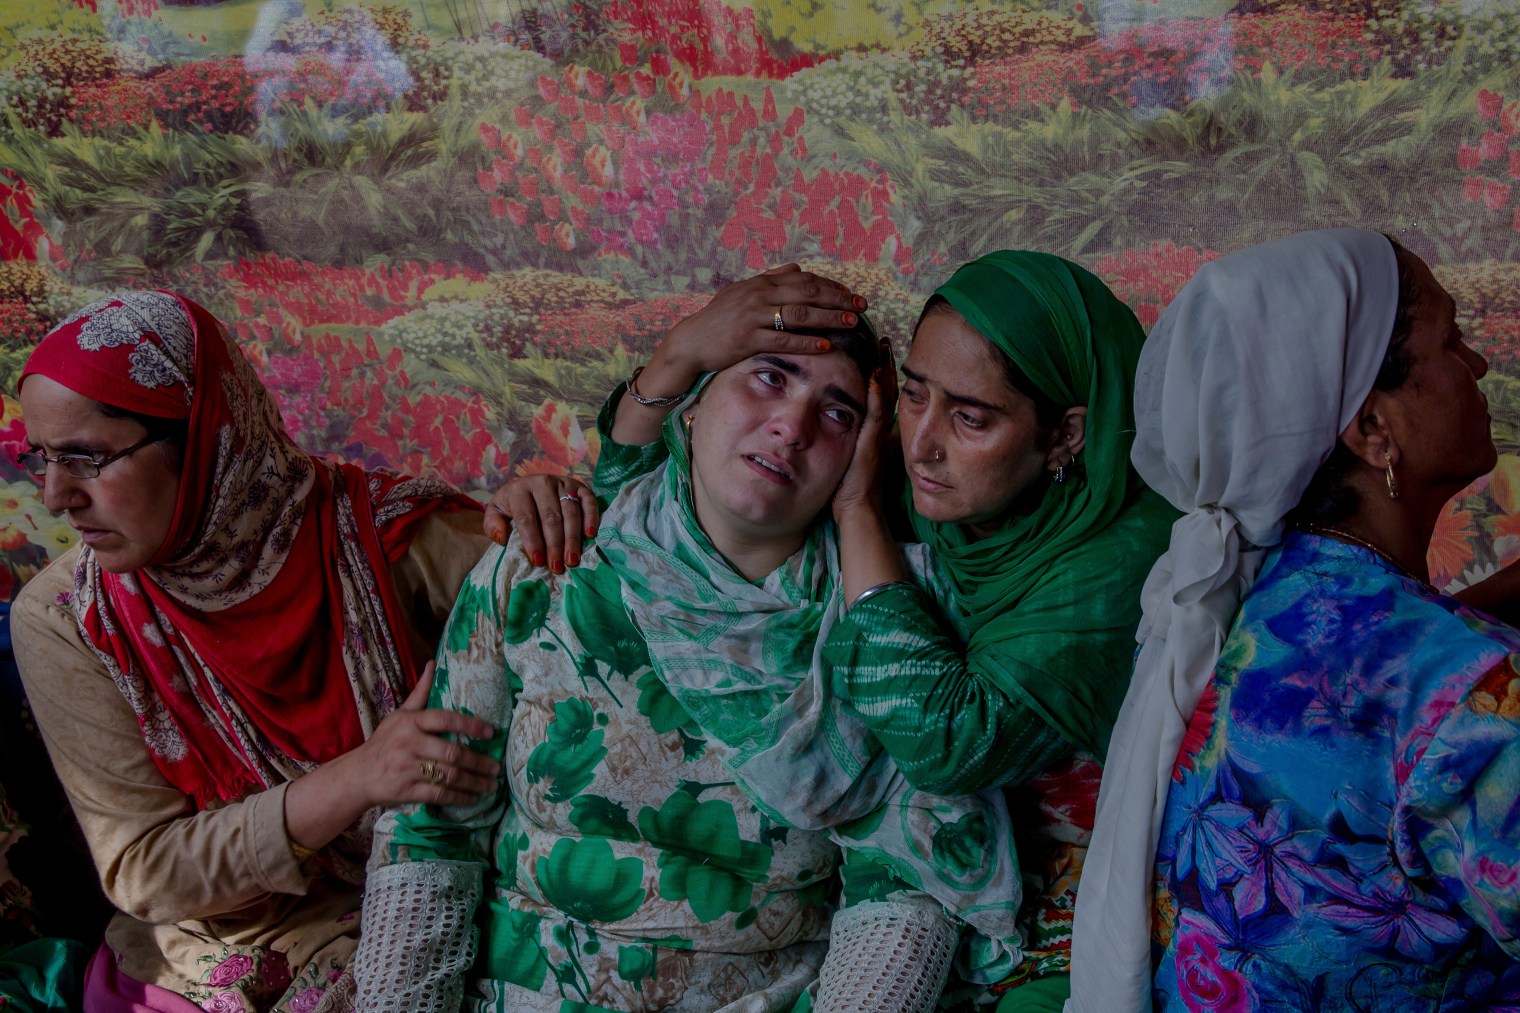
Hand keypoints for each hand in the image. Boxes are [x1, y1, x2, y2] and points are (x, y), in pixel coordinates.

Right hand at [349, 663, 500, 808]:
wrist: (358, 775)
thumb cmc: (383, 742)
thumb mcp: (399, 715)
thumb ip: (419, 693)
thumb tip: (433, 665)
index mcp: (410, 723)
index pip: (445, 719)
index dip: (470, 725)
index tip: (490, 732)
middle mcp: (409, 744)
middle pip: (452, 753)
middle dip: (479, 762)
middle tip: (496, 768)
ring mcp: (407, 768)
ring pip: (449, 776)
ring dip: (474, 782)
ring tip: (491, 785)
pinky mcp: (406, 790)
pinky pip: (439, 794)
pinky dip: (459, 797)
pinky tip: (473, 797)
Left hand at [484, 474, 599, 572]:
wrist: (531, 485)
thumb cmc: (514, 505)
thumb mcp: (497, 512)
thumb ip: (493, 525)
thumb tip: (503, 538)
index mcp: (519, 490)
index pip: (526, 517)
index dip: (532, 541)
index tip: (538, 561)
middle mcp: (543, 482)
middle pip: (551, 516)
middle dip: (554, 544)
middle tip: (557, 566)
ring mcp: (563, 483)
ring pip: (570, 512)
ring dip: (572, 538)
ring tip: (572, 559)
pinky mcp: (580, 486)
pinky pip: (588, 501)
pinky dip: (591, 517)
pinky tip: (590, 535)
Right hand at [640, 264, 868, 395]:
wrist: (692, 341)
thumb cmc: (719, 318)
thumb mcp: (743, 291)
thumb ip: (771, 279)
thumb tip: (797, 268)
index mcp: (761, 283)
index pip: (804, 280)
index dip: (831, 286)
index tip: (851, 294)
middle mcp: (759, 296)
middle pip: (807, 294)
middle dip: (838, 299)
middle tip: (861, 306)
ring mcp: (753, 317)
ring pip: (799, 315)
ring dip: (829, 318)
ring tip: (851, 323)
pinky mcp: (748, 339)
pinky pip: (783, 340)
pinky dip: (807, 342)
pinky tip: (825, 345)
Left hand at [834, 340, 897, 522]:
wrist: (857, 510)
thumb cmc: (849, 486)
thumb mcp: (848, 453)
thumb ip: (850, 435)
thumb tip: (839, 418)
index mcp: (874, 430)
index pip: (879, 394)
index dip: (880, 372)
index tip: (877, 350)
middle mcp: (880, 430)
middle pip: (886, 390)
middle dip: (885, 364)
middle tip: (883, 341)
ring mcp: (878, 436)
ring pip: (885, 398)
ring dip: (885, 372)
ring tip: (883, 349)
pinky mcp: (872, 445)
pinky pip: (876, 415)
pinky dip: (876, 395)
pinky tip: (874, 377)